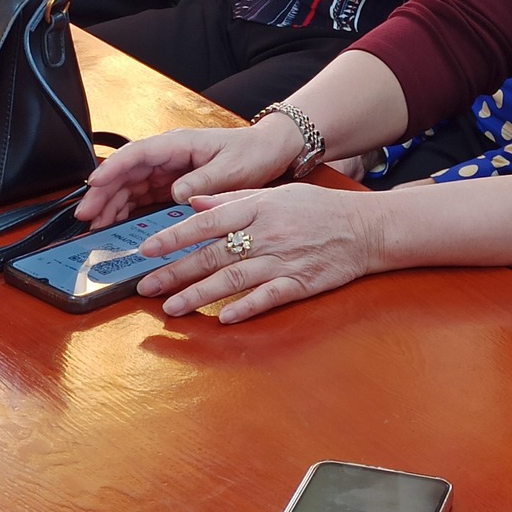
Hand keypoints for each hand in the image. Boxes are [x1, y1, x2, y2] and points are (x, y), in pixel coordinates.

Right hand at [76, 120, 306, 229]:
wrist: (270, 152)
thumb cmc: (252, 153)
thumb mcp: (230, 168)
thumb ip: (202, 181)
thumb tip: (176, 194)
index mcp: (177, 144)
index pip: (135, 155)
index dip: (111, 169)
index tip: (93, 185)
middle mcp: (168, 155)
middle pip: (126, 173)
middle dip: (103, 193)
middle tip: (86, 218)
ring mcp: (169, 170)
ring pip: (130, 186)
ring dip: (111, 205)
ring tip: (96, 227)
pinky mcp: (174, 184)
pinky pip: (144, 197)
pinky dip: (128, 210)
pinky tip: (118, 225)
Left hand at [130, 184, 382, 322]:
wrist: (365, 228)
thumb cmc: (319, 209)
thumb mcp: (275, 192)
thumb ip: (233, 197)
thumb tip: (194, 201)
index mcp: (257, 208)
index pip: (206, 222)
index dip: (174, 237)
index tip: (147, 250)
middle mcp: (266, 234)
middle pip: (212, 255)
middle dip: (175, 272)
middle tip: (146, 287)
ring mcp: (283, 260)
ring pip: (232, 279)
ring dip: (198, 295)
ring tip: (171, 307)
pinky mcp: (300, 283)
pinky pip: (267, 298)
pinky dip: (244, 308)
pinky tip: (222, 319)